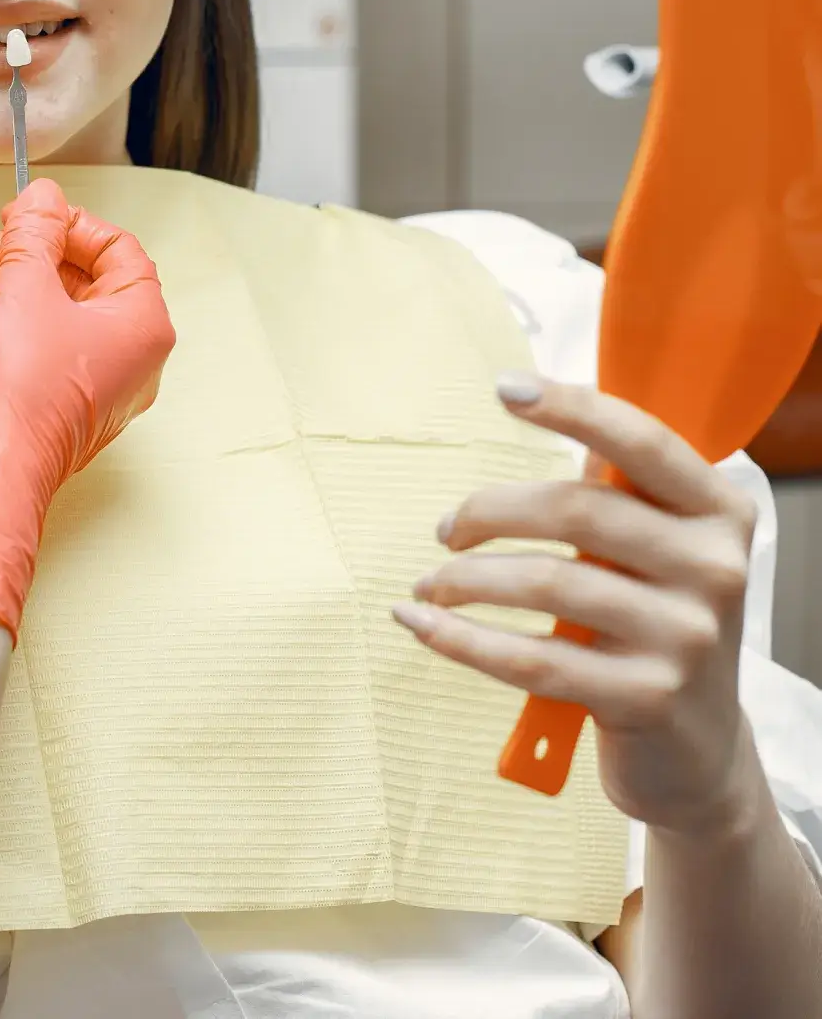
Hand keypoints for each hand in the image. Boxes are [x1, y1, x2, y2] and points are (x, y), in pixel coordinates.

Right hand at [0, 178, 175, 640]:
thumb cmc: (19, 387)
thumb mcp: (24, 283)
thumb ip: (35, 231)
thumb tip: (43, 199)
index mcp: (144, 324)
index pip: (121, 250)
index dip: (73, 223)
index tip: (33, 214)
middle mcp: (134, 358)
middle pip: (95, 280)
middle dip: (43, 250)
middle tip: (2, 236)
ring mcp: (102, 386)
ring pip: (70, 312)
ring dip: (27, 280)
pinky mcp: (66, 404)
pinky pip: (54, 345)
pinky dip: (24, 317)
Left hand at [396, 374, 761, 835]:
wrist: (695, 749)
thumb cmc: (654, 621)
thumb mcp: (658, 548)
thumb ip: (612, 486)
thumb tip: (534, 403)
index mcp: (718, 512)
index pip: (641, 442)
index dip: (572, 407)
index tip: (505, 388)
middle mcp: (714, 569)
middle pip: (575, 511)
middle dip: (487, 512)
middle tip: (445, 530)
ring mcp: (685, 638)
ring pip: (545, 583)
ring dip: (464, 579)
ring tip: (430, 585)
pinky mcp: (645, 698)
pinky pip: (530, 658)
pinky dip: (460, 639)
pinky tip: (420, 624)